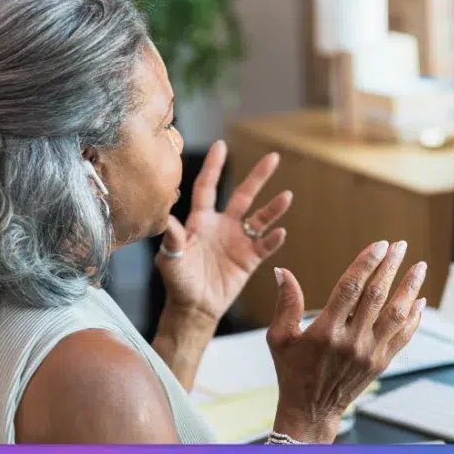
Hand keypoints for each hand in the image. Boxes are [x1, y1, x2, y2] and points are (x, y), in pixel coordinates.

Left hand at [156, 141, 291, 324]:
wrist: (194, 307)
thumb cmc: (178, 281)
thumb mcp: (170, 258)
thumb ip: (172, 237)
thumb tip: (166, 217)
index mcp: (201, 221)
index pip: (208, 187)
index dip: (214, 167)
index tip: (221, 145)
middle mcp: (222, 226)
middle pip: (243, 195)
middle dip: (258, 177)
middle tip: (273, 157)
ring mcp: (238, 241)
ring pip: (260, 218)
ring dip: (273, 208)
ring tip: (287, 196)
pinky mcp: (249, 259)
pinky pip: (264, 245)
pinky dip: (273, 239)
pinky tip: (280, 232)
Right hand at [266, 241, 426, 442]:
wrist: (312, 410)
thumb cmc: (293, 371)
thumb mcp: (280, 338)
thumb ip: (285, 303)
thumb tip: (282, 271)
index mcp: (326, 331)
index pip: (350, 288)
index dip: (366, 263)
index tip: (379, 245)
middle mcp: (351, 341)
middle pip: (376, 296)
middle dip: (390, 267)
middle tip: (400, 246)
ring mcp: (370, 353)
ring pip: (396, 314)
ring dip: (409, 288)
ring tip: (419, 267)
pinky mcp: (381, 363)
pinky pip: (403, 336)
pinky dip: (414, 317)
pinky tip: (419, 300)